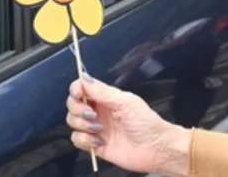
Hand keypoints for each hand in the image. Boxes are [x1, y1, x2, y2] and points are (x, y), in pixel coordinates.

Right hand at [66, 77, 189, 173]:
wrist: (155, 149)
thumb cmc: (146, 123)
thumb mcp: (125, 102)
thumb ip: (102, 92)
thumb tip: (84, 78)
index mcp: (105, 98)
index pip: (81, 88)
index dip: (76, 89)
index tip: (79, 94)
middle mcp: (97, 111)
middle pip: (73, 104)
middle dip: (78, 109)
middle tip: (93, 114)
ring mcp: (95, 128)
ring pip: (72, 122)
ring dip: (82, 125)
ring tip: (99, 129)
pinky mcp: (94, 144)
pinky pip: (77, 139)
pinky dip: (84, 140)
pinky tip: (99, 141)